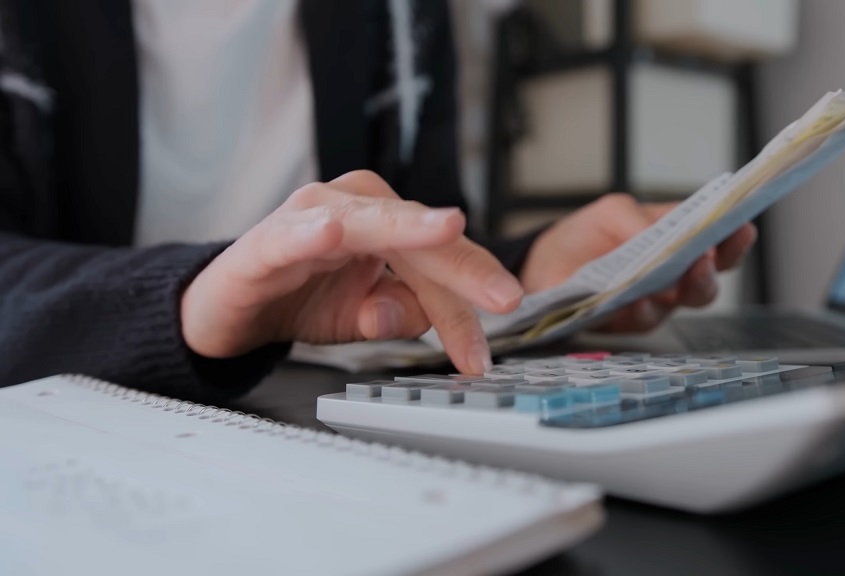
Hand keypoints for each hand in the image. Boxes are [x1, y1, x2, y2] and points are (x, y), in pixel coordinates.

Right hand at [181, 171, 522, 373]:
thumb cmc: (302, 299)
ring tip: (444, 227)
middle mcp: (354, 208)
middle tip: (503, 298)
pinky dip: (311, 233)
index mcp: (385, 223)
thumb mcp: (365, 316)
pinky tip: (331, 232)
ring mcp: (308, 218)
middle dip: (464, 269)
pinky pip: (291, 236)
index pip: (441, 259)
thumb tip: (420, 318)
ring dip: (408, 228)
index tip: (488, 348)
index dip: (472, 298)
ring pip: (370, 223)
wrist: (230, 311)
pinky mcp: (264, 243)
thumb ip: (402, 312)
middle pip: (420, 237)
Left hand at [520, 193, 756, 331]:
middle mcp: (673, 277)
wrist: (545, 262)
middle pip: (706, 282)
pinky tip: (638, 300)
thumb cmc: (588, 233)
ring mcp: (653, 301)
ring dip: (679, 292)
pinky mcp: (626, 321)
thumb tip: (664, 237)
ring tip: (673, 281)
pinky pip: (642, 318)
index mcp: (678, 243)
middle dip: (709, 272)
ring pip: (679, 303)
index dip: (734, 239)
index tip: (742, 229)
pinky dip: (642, 309)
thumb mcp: (614, 212)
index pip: (718, 243)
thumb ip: (641, 221)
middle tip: (706, 260)